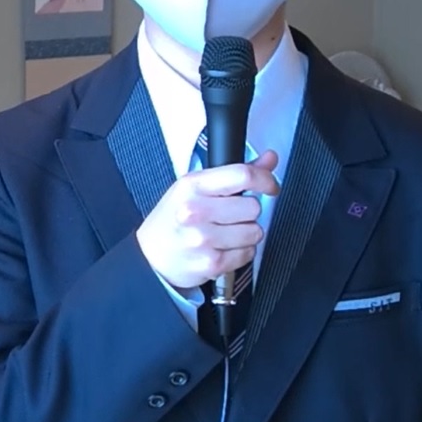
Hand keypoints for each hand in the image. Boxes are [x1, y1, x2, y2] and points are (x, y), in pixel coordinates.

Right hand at [136, 151, 280, 293]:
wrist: (151, 257)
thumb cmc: (173, 220)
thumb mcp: (196, 188)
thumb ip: (235, 174)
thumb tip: (269, 159)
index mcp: (192, 185)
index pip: (242, 175)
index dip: (265, 180)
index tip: (270, 186)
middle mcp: (195, 211)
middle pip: (253, 206)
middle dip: (248, 212)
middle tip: (230, 216)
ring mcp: (203, 239)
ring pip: (254, 232)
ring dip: (246, 234)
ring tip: (225, 234)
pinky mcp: (211, 263)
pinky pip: (248, 254)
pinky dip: (240, 252)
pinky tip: (222, 248)